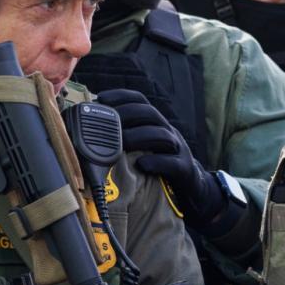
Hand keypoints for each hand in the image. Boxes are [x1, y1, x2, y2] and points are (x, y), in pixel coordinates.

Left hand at [96, 89, 225, 222]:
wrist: (193, 188)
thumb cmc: (160, 166)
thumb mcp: (145, 147)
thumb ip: (125, 138)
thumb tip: (91, 132)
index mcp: (156, 124)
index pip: (140, 101)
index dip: (122, 96)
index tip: (102, 98)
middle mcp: (168, 132)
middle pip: (151, 114)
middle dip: (128, 114)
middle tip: (109, 122)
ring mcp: (179, 150)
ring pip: (163, 136)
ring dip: (140, 136)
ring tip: (122, 142)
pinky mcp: (184, 169)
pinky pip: (173, 163)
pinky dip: (157, 162)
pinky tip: (142, 165)